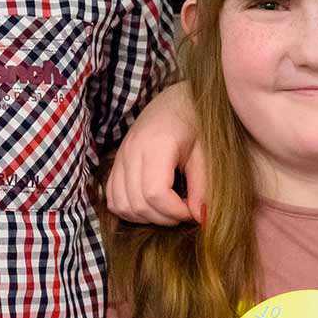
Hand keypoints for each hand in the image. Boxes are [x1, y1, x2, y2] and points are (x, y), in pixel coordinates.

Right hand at [103, 82, 204, 223]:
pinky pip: (112, 197)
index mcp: (156, 144)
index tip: (192, 211)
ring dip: (145, 217)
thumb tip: (201, 217)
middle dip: (163, 218)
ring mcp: (120, 156)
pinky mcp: (116, 162)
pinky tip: (151, 205)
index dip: (175, 212)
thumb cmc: (194, 123)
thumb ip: (202, 185)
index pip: (155, 193)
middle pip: (137, 203)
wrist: (176, 100)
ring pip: (121, 204)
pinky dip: (130, 209)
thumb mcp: (205, 152)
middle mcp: (132, 151)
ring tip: (168, 210)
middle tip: (183, 212)